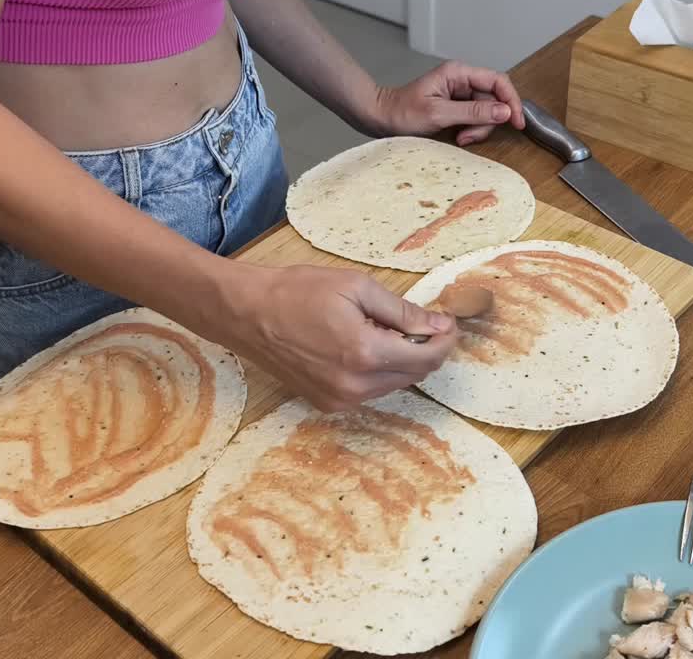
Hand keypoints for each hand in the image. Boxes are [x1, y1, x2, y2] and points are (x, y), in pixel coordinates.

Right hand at [226, 265, 457, 411]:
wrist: (245, 313)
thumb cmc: (296, 291)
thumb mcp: (355, 288)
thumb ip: (402, 311)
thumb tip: (437, 325)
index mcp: (365, 354)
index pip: (426, 358)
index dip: (444, 340)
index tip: (447, 322)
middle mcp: (355, 386)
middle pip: (414, 375)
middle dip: (425, 349)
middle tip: (420, 322)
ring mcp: (339, 400)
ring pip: (394, 385)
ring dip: (401, 360)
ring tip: (384, 330)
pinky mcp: (326, 404)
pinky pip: (369, 391)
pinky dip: (378, 371)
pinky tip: (363, 346)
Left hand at [369, 60, 524, 145]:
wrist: (380, 119)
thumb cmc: (402, 113)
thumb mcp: (439, 114)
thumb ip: (473, 112)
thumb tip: (504, 112)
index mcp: (458, 73)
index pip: (498, 81)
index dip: (511, 101)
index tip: (517, 122)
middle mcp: (462, 80)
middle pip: (494, 100)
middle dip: (487, 121)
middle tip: (469, 137)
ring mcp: (460, 94)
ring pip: (486, 112)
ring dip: (478, 129)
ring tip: (459, 138)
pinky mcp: (456, 107)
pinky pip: (475, 119)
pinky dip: (470, 131)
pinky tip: (457, 137)